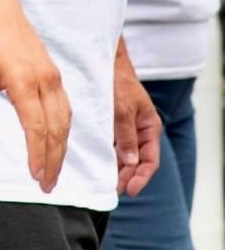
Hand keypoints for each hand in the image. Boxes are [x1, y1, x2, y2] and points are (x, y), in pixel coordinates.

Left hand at [0, 0, 70, 193]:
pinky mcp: (53, 72)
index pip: (36, 127)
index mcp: (23, 80)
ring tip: (53, 172)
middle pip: (56, 128)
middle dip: (53, 160)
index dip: (37, 155)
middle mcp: (44, 79)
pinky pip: (65, 106)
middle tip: (47, 186)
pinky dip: (63, 129)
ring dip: (61, 148)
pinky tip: (57, 143)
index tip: (35, 177)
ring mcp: (52, 74)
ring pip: (65, 119)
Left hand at [113, 48, 160, 197]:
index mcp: (149, 127)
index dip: (141, 177)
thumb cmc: (117, 81)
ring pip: (125, 156)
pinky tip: (98, 164)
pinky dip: (108, 156)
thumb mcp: (122, 109)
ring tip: (105, 181)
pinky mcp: (113, 125)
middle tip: (112, 189)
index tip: (129, 190)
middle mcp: (140, 130)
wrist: (105, 60)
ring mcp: (127, 128)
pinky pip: (114, 146)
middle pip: (137, 162)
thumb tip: (131, 162)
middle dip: (127, 176)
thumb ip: (127, 136)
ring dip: (117, 169)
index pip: (150, 160)